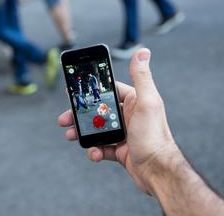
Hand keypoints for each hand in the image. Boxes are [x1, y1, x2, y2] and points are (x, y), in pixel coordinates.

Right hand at [59, 48, 176, 193]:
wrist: (158, 171)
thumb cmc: (154, 136)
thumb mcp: (147, 103)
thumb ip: (142, 77)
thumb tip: (143, 51)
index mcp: (134, 101)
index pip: (109, 91)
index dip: (91, 91)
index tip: (75, 93)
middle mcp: (129, 115)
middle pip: (98, 111)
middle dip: (81, 115)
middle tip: (65, 119)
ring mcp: (124, 133)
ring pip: (97, 129)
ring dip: (83, 132)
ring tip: (71, 136)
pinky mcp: (120, 149)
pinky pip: (102, 147)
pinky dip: (95, 150)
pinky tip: (94, 153)